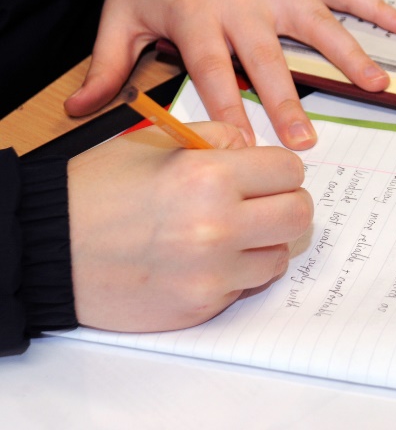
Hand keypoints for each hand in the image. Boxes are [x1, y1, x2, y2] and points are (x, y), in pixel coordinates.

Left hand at [64, 0, 395, 148]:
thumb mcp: (121, 13)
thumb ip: (107, 64)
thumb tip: (80, 111)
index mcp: (196, 15)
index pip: (213, 71)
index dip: (228, 109)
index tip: (246, 147)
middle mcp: (241, 0)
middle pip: (267, 57)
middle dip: (287, 101)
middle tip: (306, 141)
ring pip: (318, 24)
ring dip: (350, 56)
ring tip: (378, 86)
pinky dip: (377, 7)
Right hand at [67, 122, 311, 331]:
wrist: (47, 247)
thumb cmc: (98, 189)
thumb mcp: (157, 144)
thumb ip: (217, 139)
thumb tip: (258, 150)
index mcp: (208, 176)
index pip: (290, 170)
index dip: (279, 169)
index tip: (266, 174)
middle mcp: (217, 227)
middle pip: (298, 215)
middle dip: (285, 203)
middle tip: (262, 202)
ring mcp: (211, 274)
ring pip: (279, 256)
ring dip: (263, 242)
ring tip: (230, 232)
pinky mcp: (200, 307)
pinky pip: (246, 286)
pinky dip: (237, 272)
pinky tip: (206, 259)